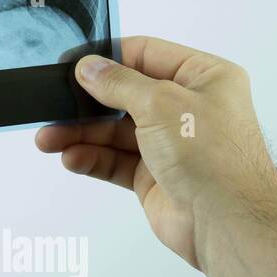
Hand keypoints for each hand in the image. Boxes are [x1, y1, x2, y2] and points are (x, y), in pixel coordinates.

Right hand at [35, 36, 276, 270]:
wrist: (228, 222)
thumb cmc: (212, 156)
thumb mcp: (160, 102)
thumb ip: (118, 83)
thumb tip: (89, 68)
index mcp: (203, 78)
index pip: (146, 54)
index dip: (109, 58)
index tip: (73, 64)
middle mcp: (188, 108)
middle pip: (124, 96)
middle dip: (86, 104)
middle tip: (53, 106)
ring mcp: (170, 144)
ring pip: (114, 131)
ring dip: (81, 134)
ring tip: (49, 140)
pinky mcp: (154, 176)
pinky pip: (114, 160)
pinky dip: (91, 158)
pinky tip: (71, 158)